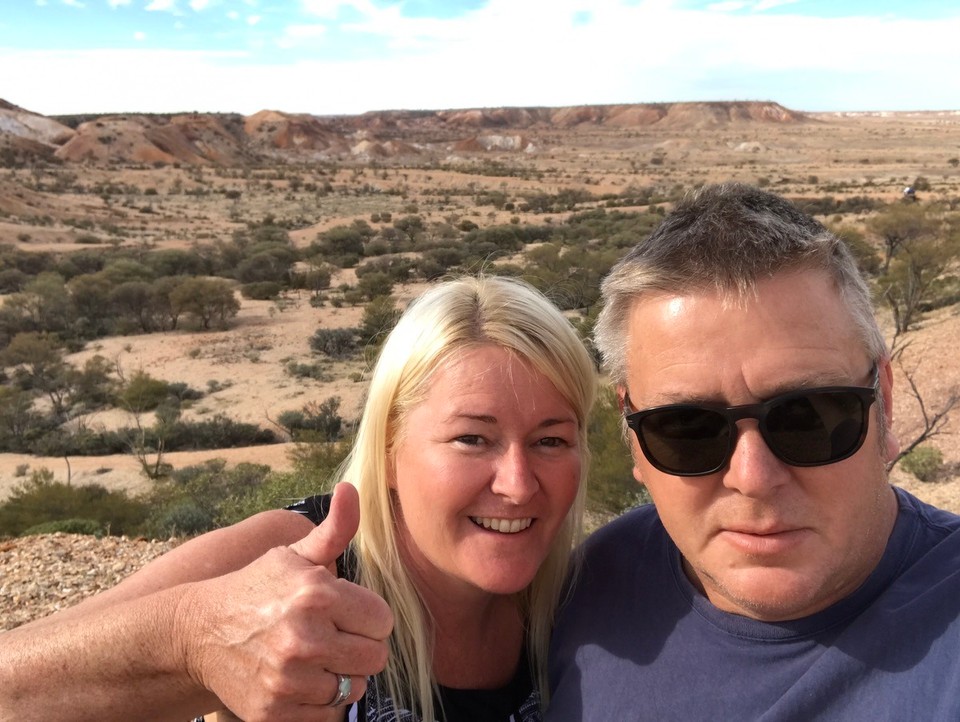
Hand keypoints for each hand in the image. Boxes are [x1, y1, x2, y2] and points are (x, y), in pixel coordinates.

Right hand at [183, 483, 393, 721]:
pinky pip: (329, 716)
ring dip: (340, 676)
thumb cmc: (257, 589)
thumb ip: (335, 529)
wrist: (197, 632)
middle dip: (360, 647)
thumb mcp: (295, 555)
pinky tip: (302, 681)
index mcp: (316, 593)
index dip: (368, 618)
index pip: (383, 620)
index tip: (348, 615)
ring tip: (316, 659)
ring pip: (353, 688)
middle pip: (375, 658)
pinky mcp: (275, 711)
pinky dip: (321, 703)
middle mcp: (305, 637)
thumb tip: (352, 489)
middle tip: (335, 638)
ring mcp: (289, 678)